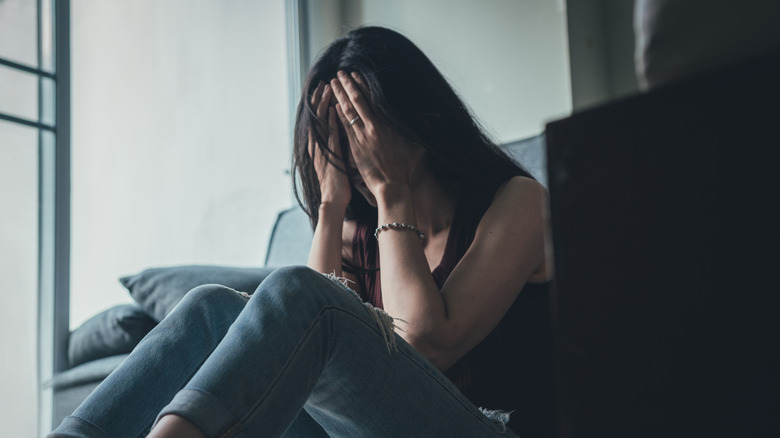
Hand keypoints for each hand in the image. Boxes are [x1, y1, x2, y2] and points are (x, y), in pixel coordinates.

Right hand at [309, 81, 350, 207]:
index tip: (322, 90)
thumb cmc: (336, 185)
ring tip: (328, 88)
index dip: (318, 104)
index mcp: (317, 146)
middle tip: (323, 83)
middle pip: (316, 116)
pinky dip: (332, 120)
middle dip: (319, 98)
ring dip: (325, 104)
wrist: (333, 200)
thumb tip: (339, 139)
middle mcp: (317, 145)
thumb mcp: (334, 162)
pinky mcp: (331, 154)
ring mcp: (323, 149)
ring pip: (322, 121)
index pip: (316, 120)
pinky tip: (335, 108)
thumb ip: (334, 149)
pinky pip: (331, 133)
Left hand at [330, 71, 422, 197]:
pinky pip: (344, 127)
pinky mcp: (354, 148)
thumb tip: (432, 123)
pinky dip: (338, 115)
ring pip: (347, 111)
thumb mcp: (416, 148)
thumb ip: (417, 133)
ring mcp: (362, 137)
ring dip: (339, 96)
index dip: (362, 85)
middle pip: (357, 101)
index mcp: (387, 124)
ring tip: (332, 84)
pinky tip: (333, 105)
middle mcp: (373, 127)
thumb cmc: (405, 170)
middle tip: (339, 73)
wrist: (392, 186)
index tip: (355, 75)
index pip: (372, 99)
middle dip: (347, 85)